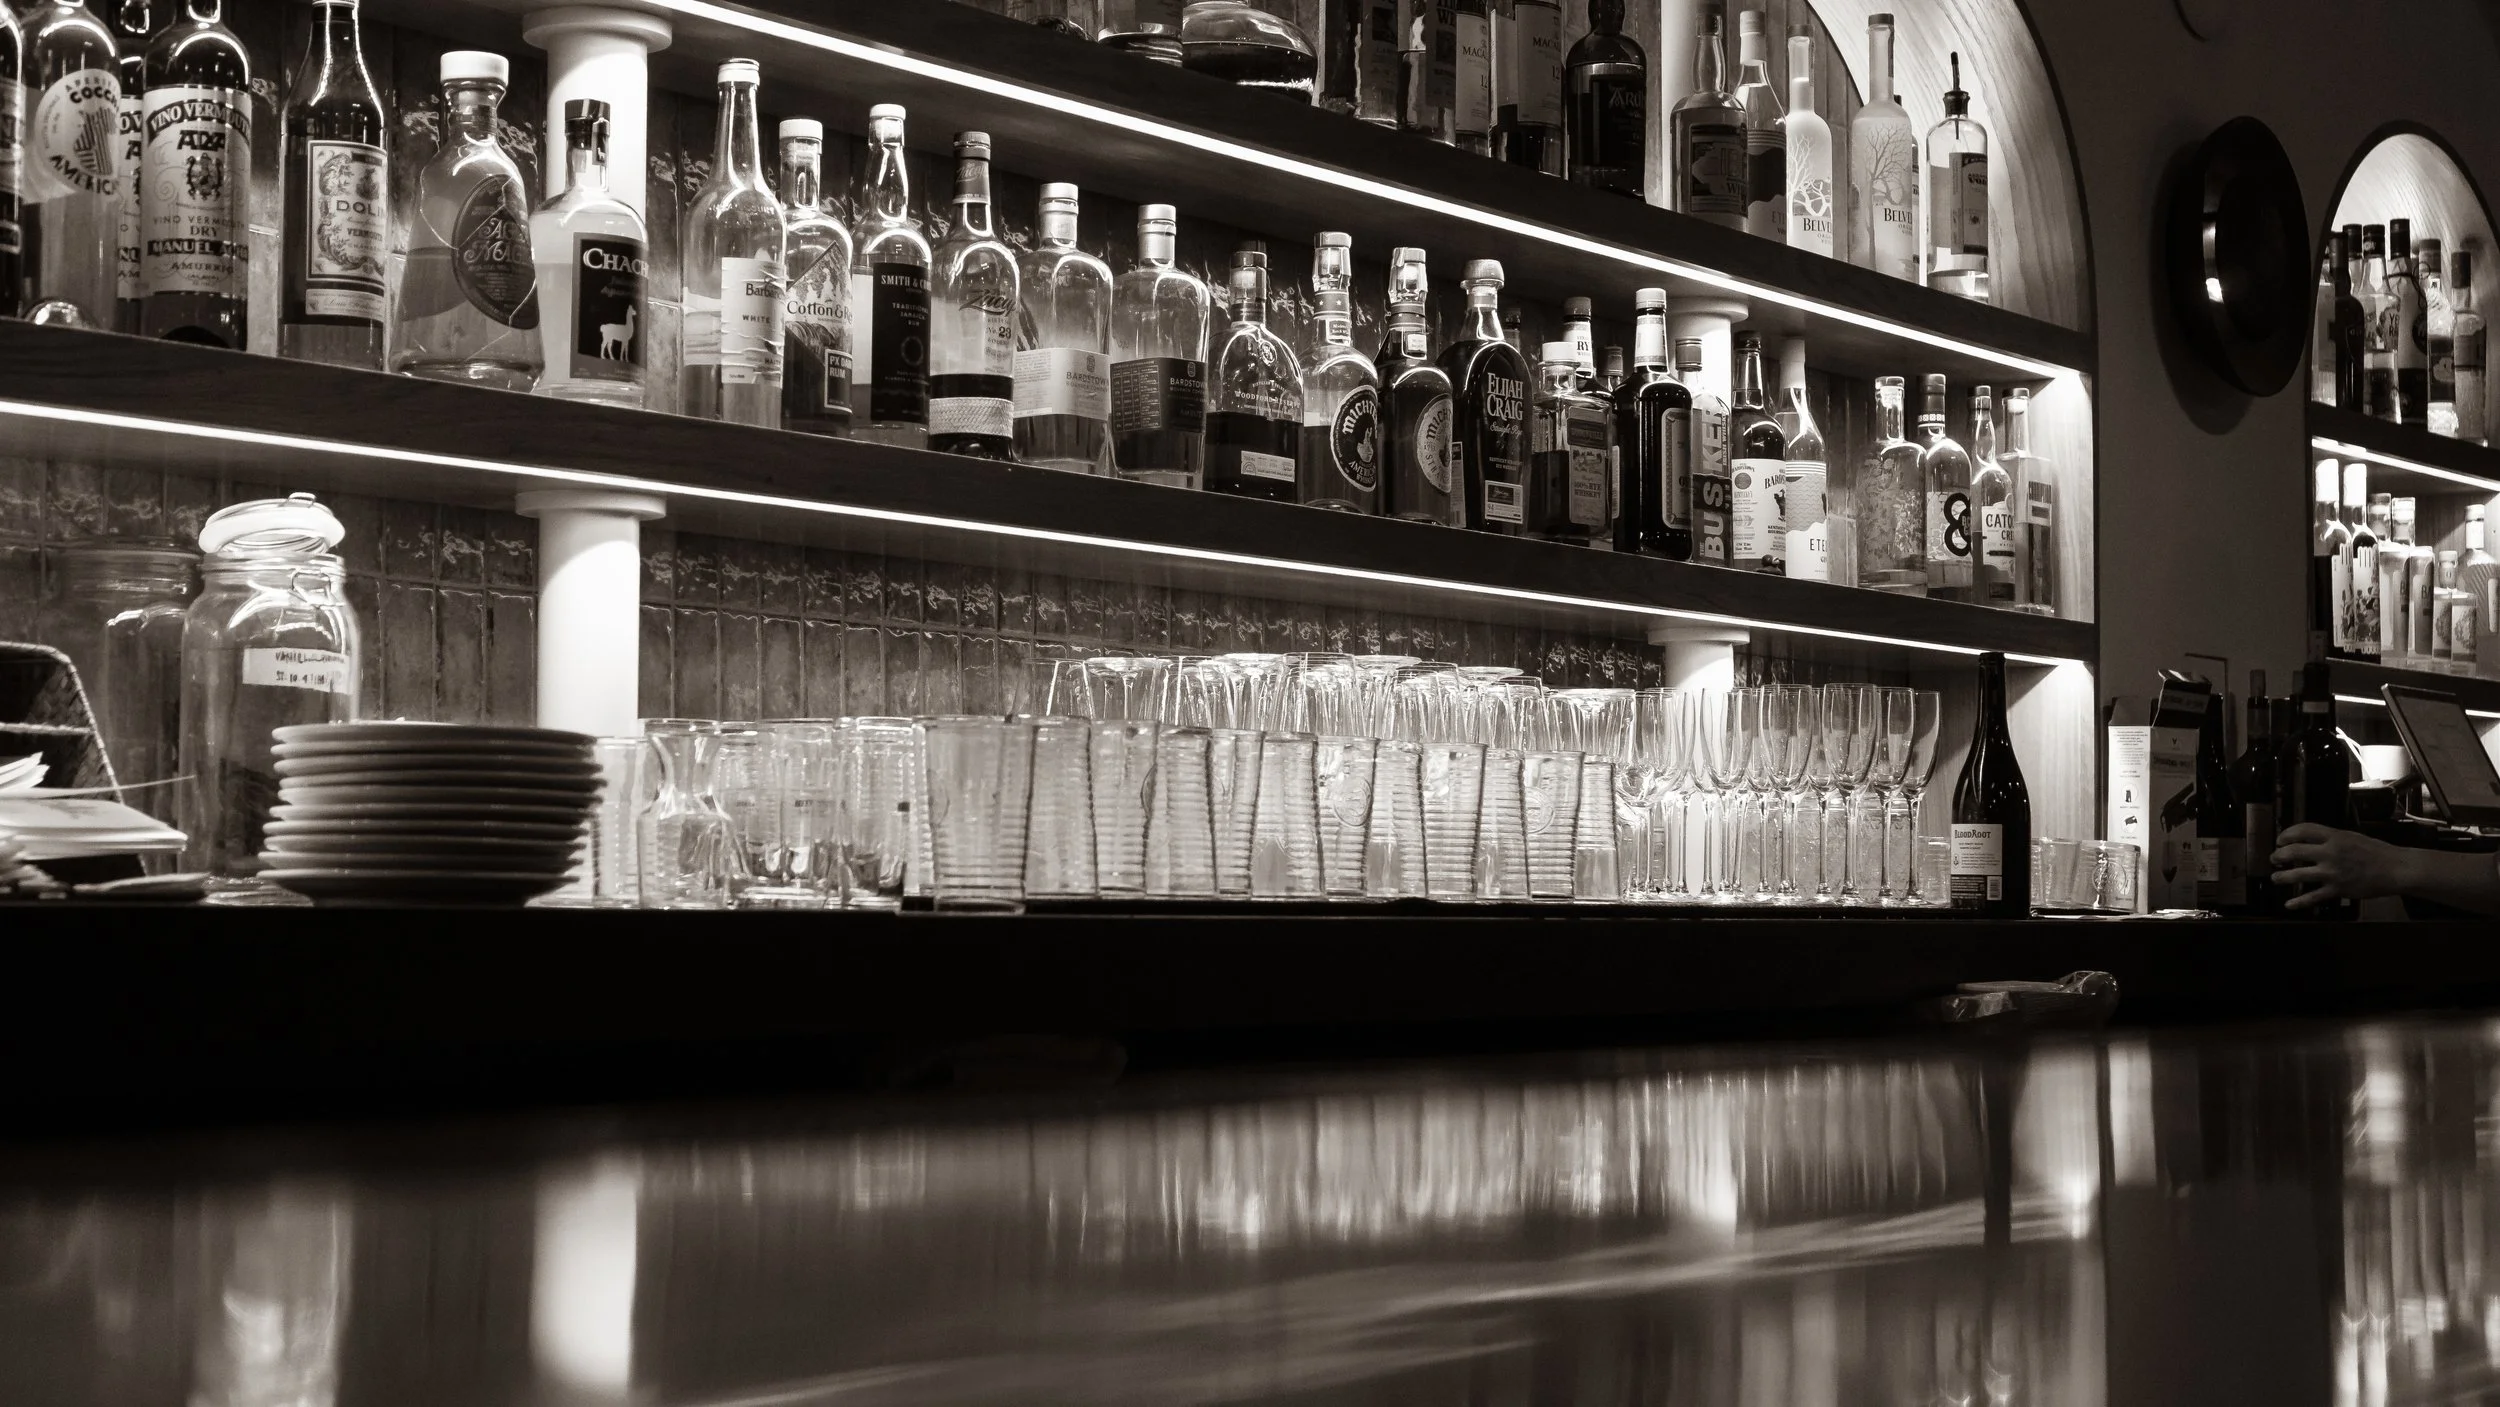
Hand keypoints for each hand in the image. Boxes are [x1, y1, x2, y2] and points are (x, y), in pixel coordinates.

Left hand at [2270, 824, 2415, 908]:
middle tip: (2274, 858)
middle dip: (2279, 855)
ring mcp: (2332, 873)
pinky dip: (2298, 902)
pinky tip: (2288, 905)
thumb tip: (2310, 841)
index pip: (2303, 830)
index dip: (2287, 834)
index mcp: (2335, 837)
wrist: (2395, 869)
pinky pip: (2313, 897)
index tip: (2280, 839)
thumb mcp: (2352, 837)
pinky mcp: (2337, 889)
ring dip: (2282, 877)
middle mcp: (2330, 853)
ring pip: (2298, 875)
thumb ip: (2331, 839)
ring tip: (2275, 878)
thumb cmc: (2376, 852)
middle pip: (2294, 851)